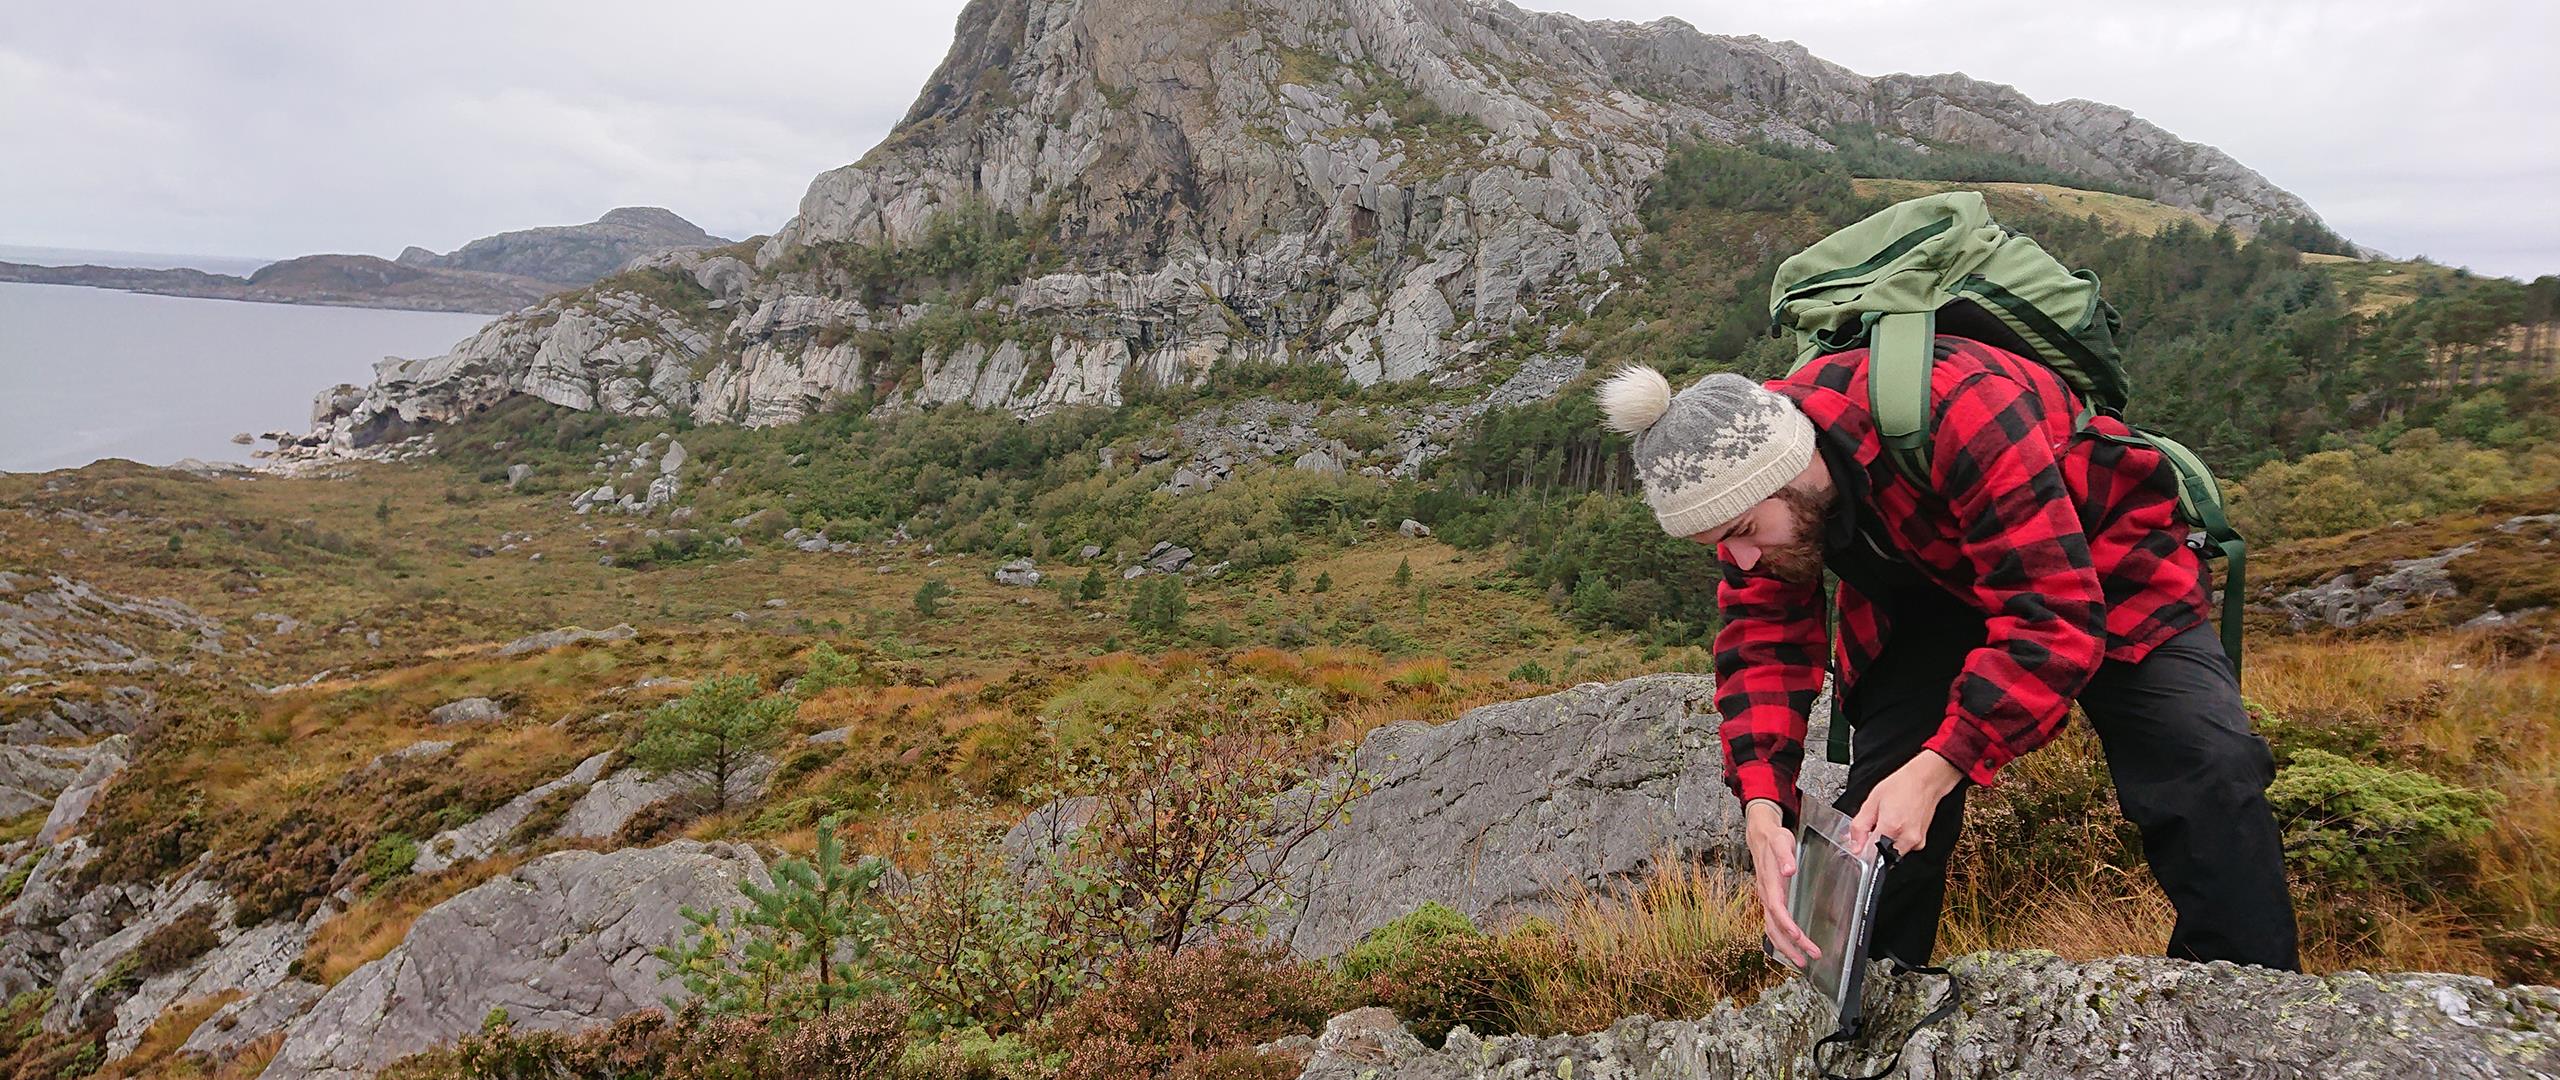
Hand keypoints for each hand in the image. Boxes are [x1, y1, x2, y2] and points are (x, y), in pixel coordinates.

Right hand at [1744, 799, 1819, 968]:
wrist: (1761, 838)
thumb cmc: (1774, 840)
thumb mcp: (1781, 841)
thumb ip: (1785, 856)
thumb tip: (1789, 869)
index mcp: (1769, 884)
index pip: (1777, 909)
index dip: (1786, 924)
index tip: (1797, 935)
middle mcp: (1766, 896)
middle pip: (1774, 927)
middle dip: (1789, 945)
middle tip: (1806, 959)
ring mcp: (1767, 901)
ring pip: (1773, 930)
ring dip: (1786, 948)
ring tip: (1802, 961)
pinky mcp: (1771, 902)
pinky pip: (1774, 926)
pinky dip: (1782, 940)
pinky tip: (1792, 947)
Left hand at [1846, 750, 1963, 858]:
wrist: (1926, 780)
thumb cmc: (1902, 786)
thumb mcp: (1872, 801)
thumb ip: (1860, 826)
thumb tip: (1854, 846)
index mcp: (1891, 828)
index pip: (1869, 853)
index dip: (1861, 848)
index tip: (1860, 840)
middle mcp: (1905, 839)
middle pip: (1880, 855)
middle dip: (1874, 844)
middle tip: (1877, 824)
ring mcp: (1915, 842)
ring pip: (1892, 853)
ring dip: (1886, 843)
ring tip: (1890, 821)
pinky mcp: (1921, 843)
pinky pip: (1903, 848)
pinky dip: (1897, 840)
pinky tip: (1899, 824)